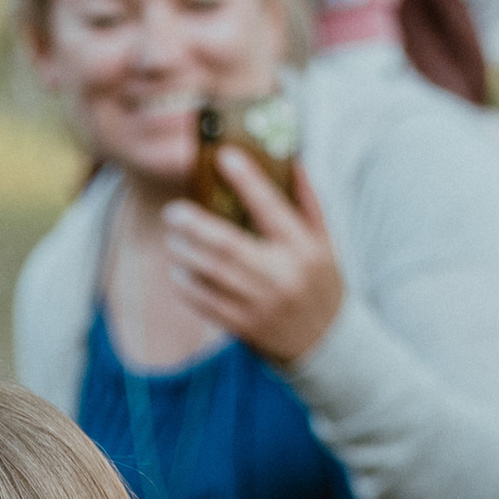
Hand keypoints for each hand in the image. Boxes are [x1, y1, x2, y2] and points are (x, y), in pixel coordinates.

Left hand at [159, 155, 343, 366]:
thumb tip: (289, 158)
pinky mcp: (245, 326)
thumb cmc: (321, 281)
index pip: (271, 208)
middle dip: (194, 225)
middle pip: (227, 245)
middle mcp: (281, 276)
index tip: (224, 156)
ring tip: (173, 238)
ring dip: (185, 253)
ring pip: (211, 274)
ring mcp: (261, 304)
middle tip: (173, 211)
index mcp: (303, 249)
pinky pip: (206, 303)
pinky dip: (187, 286)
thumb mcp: (324, 241)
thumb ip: (307, 201)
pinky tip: (178, 271)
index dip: (247, 180)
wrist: (326, 343)